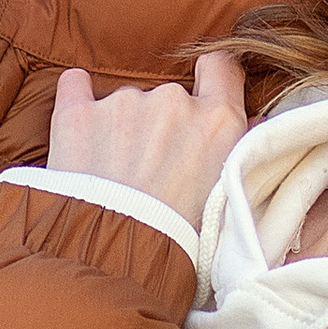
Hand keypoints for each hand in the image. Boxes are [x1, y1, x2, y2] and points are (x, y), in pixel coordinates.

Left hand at [45, 49, 247, 231]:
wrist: (115, 261)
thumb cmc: (180, 243)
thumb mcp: (231, 202)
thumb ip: (241, 157)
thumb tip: (253, 127)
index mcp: (218, 122)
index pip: (223, 67)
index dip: (213, 77)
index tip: (204, 91)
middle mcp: (173, 101)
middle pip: (171, 98)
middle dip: (163, 126)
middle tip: (153, 171)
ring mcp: (123, 104)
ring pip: (127, 104)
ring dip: (123, 129)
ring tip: (114, 176)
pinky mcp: (77, 114)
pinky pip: (74, 85)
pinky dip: (77, 96)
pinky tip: (80, 125)